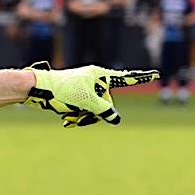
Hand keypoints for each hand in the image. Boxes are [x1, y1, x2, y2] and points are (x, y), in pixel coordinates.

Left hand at [25, 62, 157, 126]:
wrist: (39, 89)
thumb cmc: (63, 90)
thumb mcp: (87, 102)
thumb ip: (104, 110)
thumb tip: (115, 119)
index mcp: (100, 76)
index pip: (125, 78)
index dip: (141, 78)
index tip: (156, 74)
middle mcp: (95, 81)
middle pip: (106, 103)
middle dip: (93, 113)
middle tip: (79, 115)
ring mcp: (85, 89)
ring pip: (93, 110)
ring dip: (82, 117)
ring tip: (68, 116)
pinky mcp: (76, 97)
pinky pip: (82, 111)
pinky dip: (75, 116)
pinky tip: (65, 120)